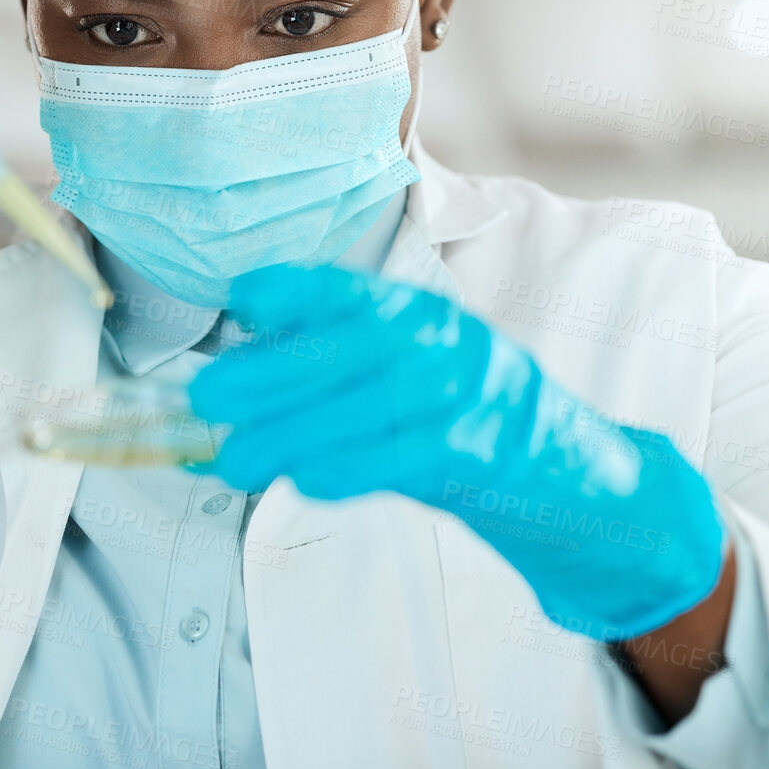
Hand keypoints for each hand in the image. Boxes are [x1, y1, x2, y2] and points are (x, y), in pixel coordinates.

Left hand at [187, 264, 727, 641]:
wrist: (561, 469)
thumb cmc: (458, 416)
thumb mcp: (404, 367)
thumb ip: (335, 359)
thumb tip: (240, 359)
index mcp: (419, 312)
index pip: (348, 291)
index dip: (290, 291)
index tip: (240, 299)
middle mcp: (444, 342)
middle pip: (344, 352)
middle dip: (265, 375)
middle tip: (207, 398)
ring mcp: (465, 396)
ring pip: (360, 412)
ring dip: (287, 437)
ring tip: (233, 458)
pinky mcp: (475, 453)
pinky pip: (395, 460)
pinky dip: (341, 470)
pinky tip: (302, 478)